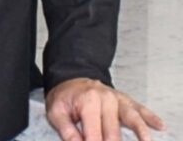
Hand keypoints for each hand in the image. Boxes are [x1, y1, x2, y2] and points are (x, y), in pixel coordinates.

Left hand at [46, 78, 165, 140]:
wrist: (70, 79)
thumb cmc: (64, 97)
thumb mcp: (56, 112)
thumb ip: (67, 132)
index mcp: (88, 102)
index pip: (95, 135)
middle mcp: (106, 99)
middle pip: (114, 133)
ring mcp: (117, 98)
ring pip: (132, 118)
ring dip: (140, 133)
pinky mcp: (124, 100)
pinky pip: (139, 108)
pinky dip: (150, 117)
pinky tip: (159, 126)